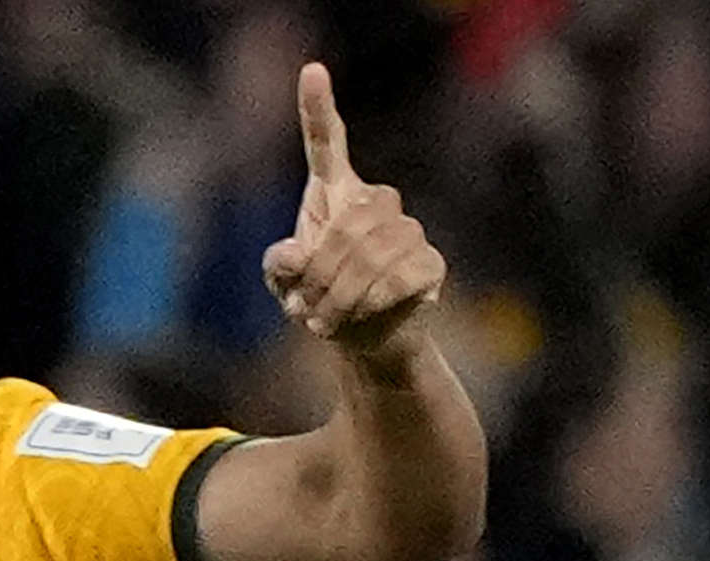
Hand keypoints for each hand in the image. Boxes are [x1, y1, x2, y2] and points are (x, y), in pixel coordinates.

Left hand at [262, 63, 447, 354]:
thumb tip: (295, 254)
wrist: (360, 341)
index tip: (312, 70)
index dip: (317, 108)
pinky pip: (399, 275)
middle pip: (348, 223)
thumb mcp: (285, 287)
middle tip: (303, 311)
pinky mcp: (430, 262)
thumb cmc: (320, 302)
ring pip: (373, 252)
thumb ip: (279, 267)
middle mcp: (374, 203)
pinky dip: (369, 302)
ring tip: (323, 322)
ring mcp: (407, 230)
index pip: (326, 143)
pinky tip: (358, 316)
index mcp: (333, 194)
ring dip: (340, 295)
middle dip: (320, 274)